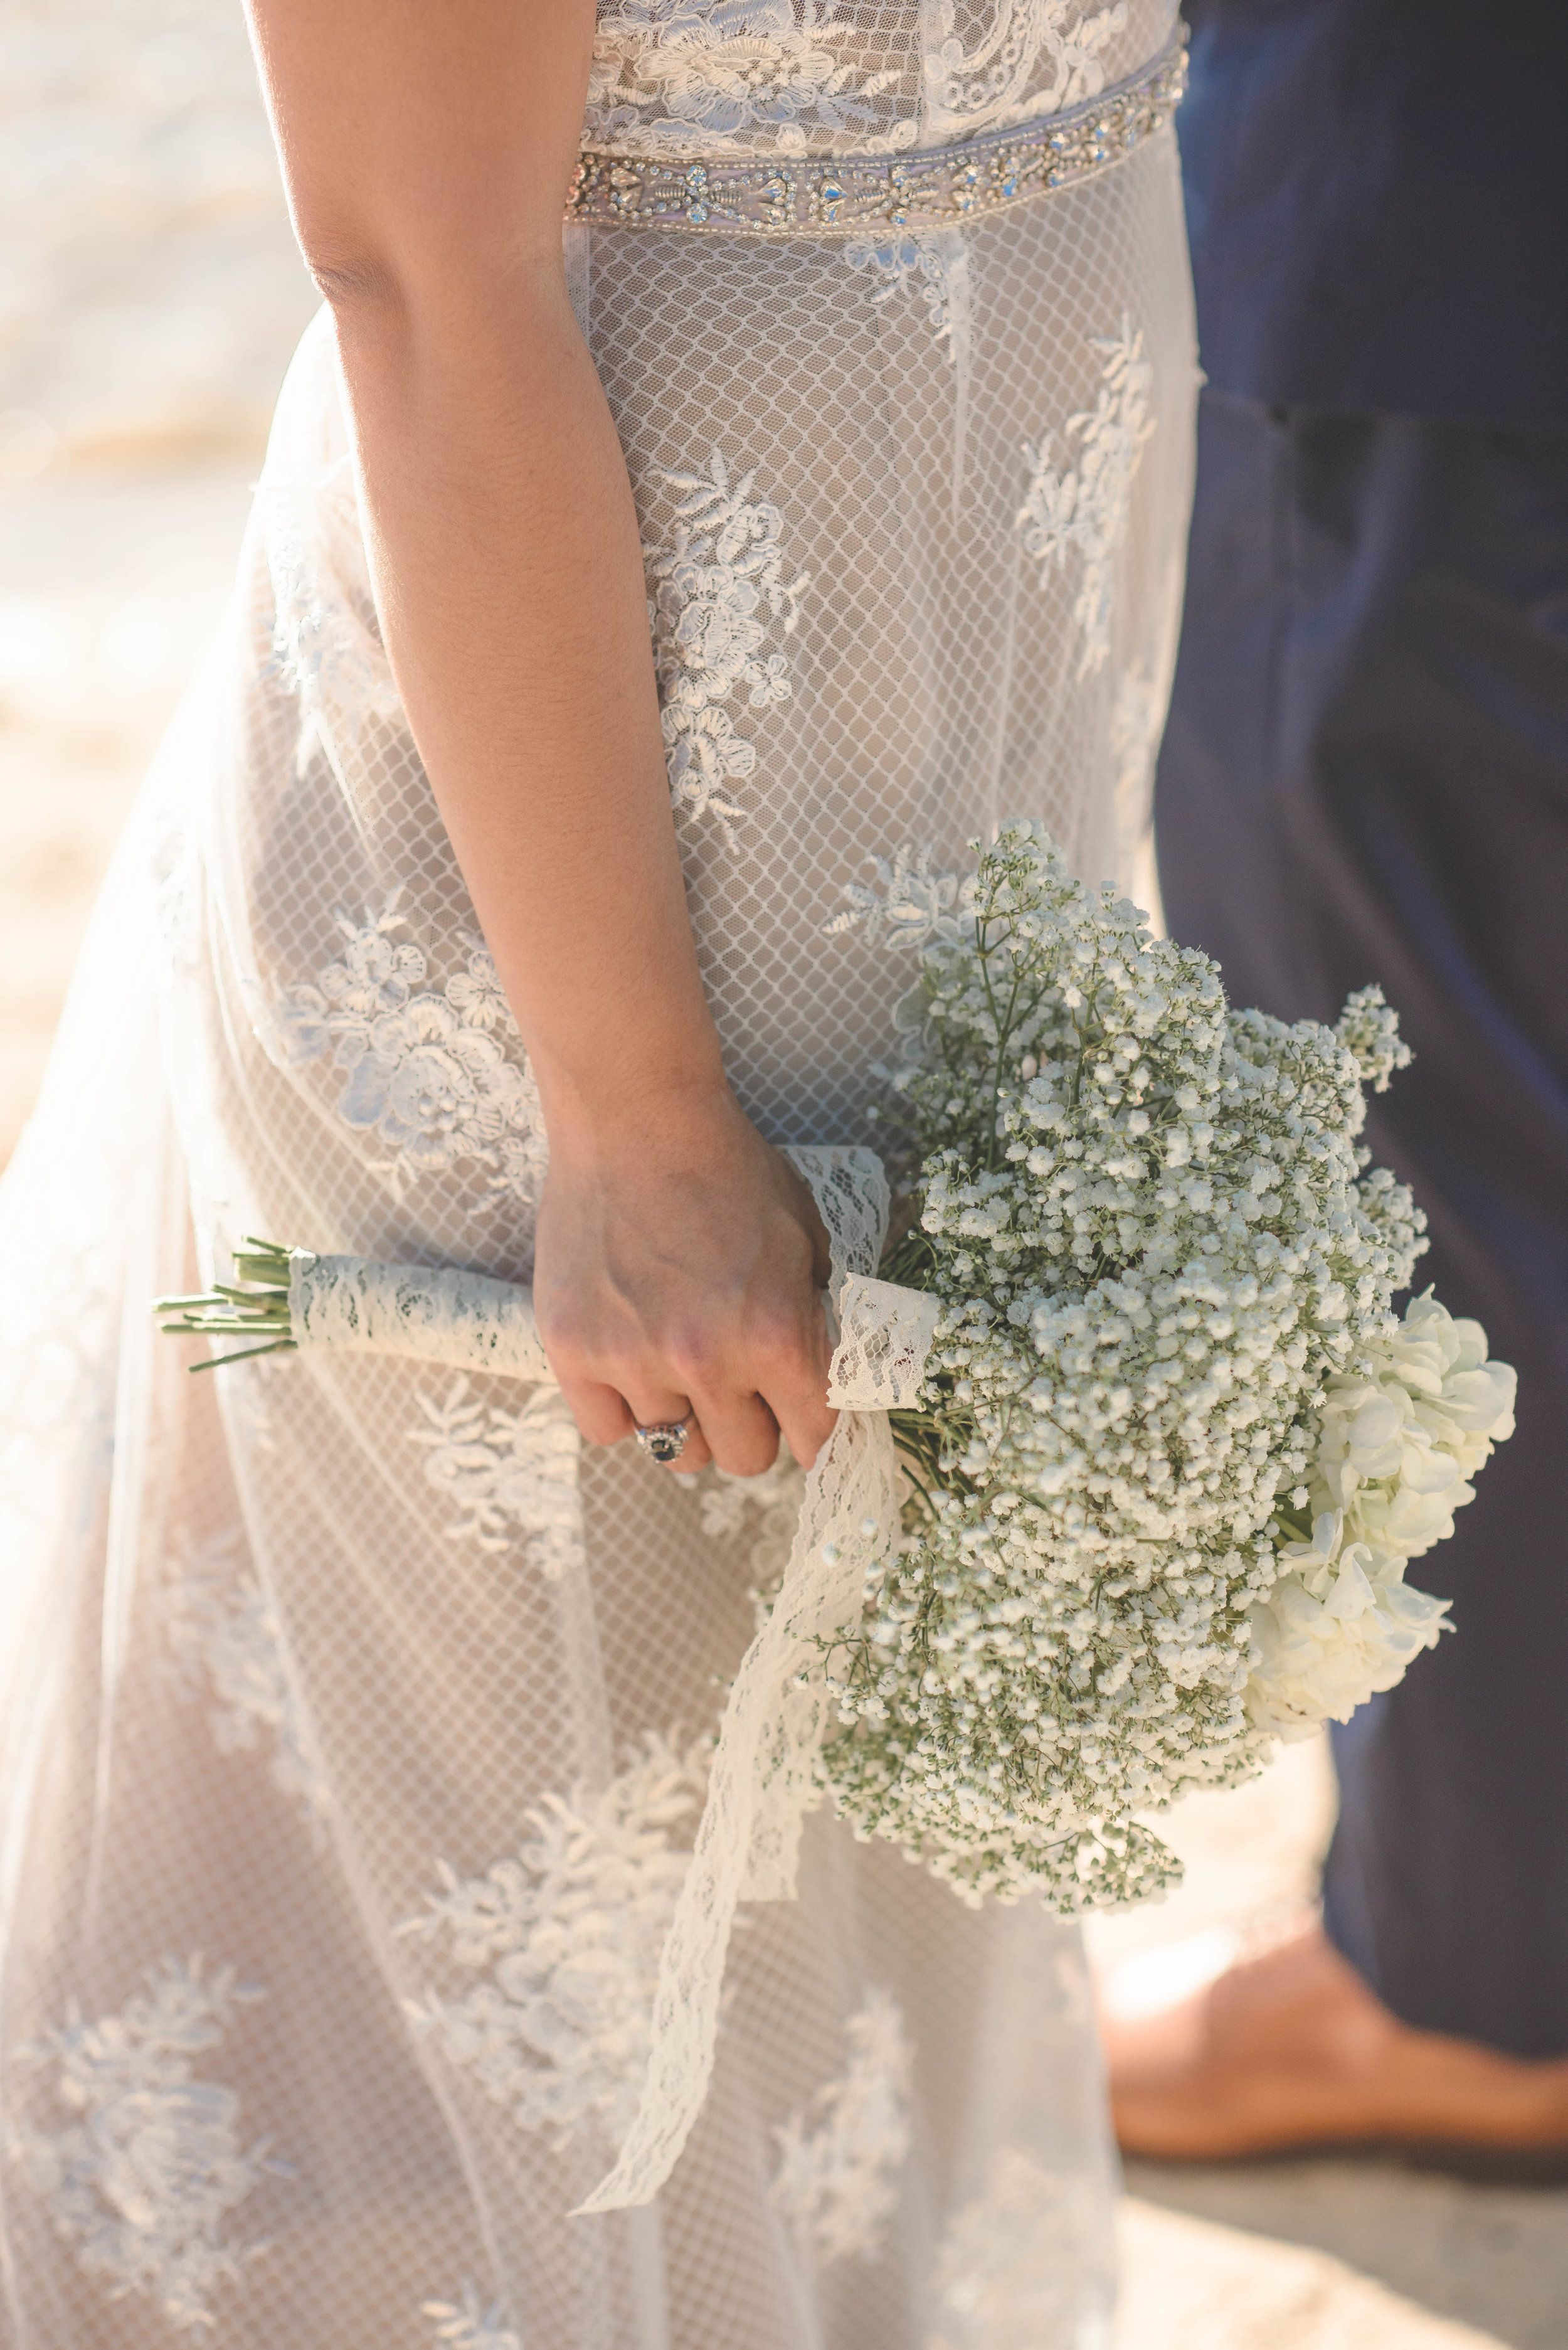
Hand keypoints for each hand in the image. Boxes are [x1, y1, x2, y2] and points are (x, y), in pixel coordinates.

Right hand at [531, 1087, 835, 1476]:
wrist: (637, 1115)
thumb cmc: (728, 1168)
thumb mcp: (803, 1235)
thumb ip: (816, 1316)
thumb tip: (825, 1378)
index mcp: (777, 1333)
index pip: (816, 1438)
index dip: (817, 1433)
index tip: (805, 1424)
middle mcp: (706, 1359)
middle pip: (745, 1457)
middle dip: (753, 1425)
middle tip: (743, 1385)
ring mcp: (633, 1359)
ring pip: (676, 1452)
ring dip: (690, 1421)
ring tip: (685, 1372)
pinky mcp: (573, 1350)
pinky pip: (607, 1431)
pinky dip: (624, 1411)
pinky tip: (634, 1367)